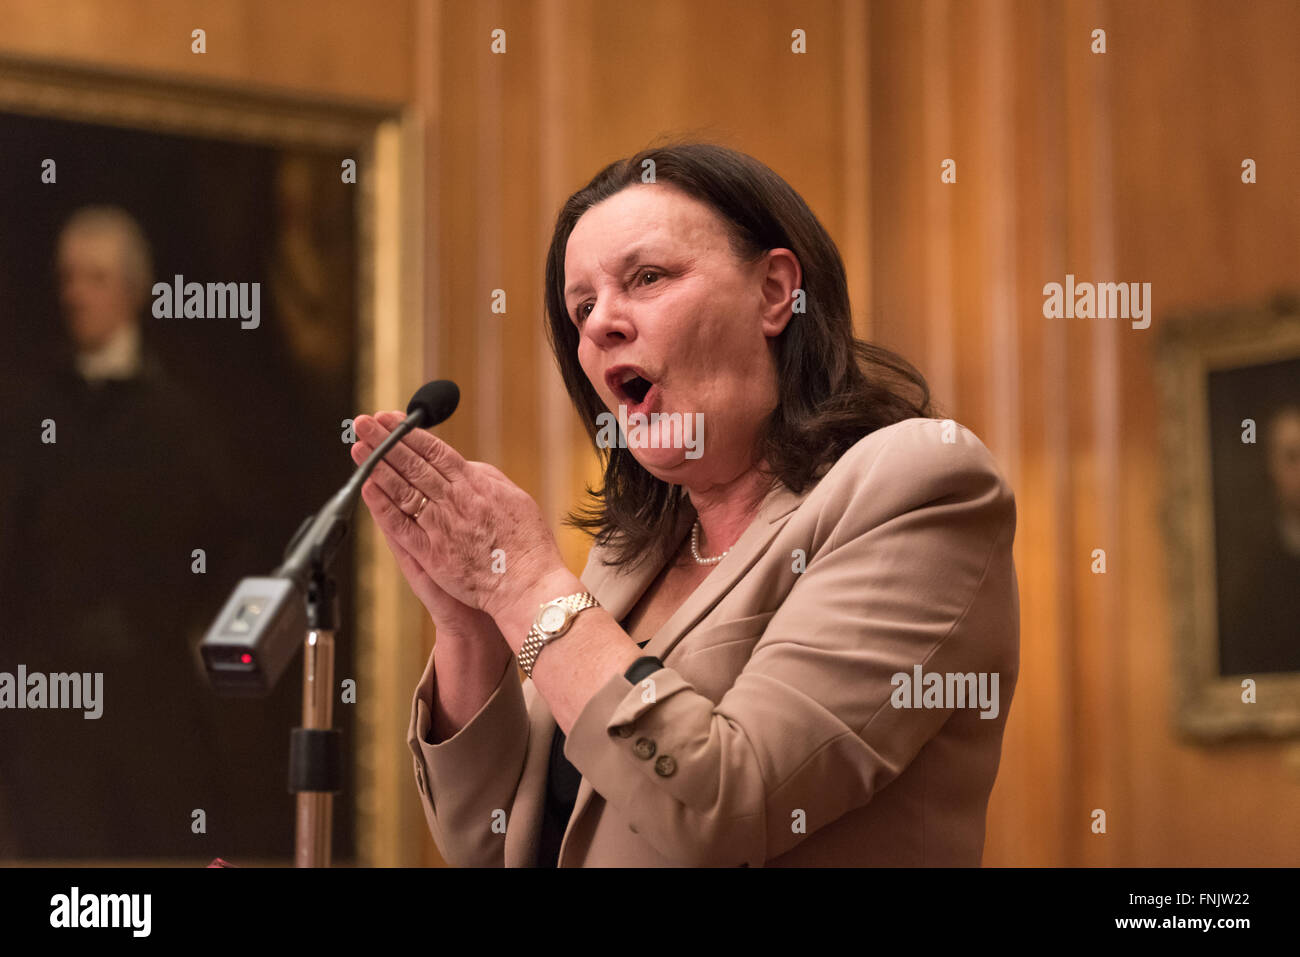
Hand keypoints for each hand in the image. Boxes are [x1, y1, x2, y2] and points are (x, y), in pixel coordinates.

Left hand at [350, 411, 567, 621]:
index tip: (390, 419)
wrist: (528, 585)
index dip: (409, 433)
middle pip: (414, 464)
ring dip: (378, 467)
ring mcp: (441, 526)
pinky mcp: (432, 553)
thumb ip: (487, 479)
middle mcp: (455, 500)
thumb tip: (465, 465)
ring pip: (403, 489)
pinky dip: (383, 507)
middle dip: (385, 441)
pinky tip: (367, 488)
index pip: (435, 450)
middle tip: (364, 423)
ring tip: (358, 448)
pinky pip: (401, 526)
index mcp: (476, 484)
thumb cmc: (527, 545)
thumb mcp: (515, 498)